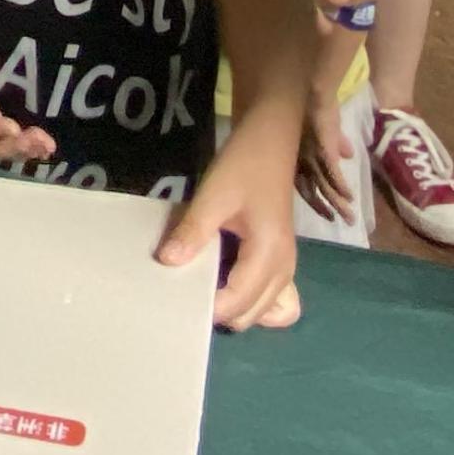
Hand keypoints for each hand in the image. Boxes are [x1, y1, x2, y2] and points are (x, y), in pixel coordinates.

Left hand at [158, 127, 304, 330]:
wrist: (271, 139)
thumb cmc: (243, 165)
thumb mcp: (213, 196)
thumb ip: (192, 232)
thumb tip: (166, 263)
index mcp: (268, 255)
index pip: (236, 303)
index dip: (206, 308)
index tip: (176, 300)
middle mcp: (284, 268)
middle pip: (251, 315)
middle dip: (221, 312)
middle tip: (187, 292)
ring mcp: (287, 266)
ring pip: (265, 312)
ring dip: (237, 309)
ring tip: (207, 289)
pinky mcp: (282, 259)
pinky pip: (275, 298)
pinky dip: (256, 302)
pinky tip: (231, 284)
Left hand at [294, 93, 359, 228]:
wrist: (316, 93)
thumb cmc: (318, 107)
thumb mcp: (327, 128)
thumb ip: (336, 142)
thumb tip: (349, 154)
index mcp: (298, 157)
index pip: (304, 185)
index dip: (315, 200)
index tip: (327, 215)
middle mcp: (302, 160)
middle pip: (311, 190)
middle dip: (325, 207)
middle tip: (336, 222)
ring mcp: (312, 156)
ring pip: (323, 186)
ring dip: (337, 202)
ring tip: (349, 217)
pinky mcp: (323, 150)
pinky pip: (332, 173)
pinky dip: (341, 185)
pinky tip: (349, 196)